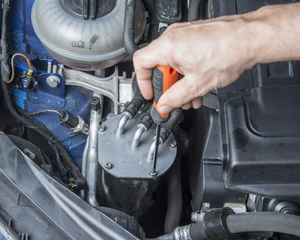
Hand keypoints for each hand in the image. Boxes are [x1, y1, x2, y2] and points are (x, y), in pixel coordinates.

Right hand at [133, 16, 254, 113]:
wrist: (250, 38)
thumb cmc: (228, 52)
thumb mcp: (197, 84)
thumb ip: (176, 98)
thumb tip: (164, 105)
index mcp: (167, 46)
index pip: (140, 64)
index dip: (143, 83)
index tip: (151, 94)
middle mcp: (173, 37)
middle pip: (158, 66)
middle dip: (168, 87)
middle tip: (175, 99)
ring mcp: (184, 34)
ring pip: (173, 63)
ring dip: (180, 83)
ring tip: (191, 97)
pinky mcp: (195, 36)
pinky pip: (184, 56)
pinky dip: (188, 72)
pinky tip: (199, 86)